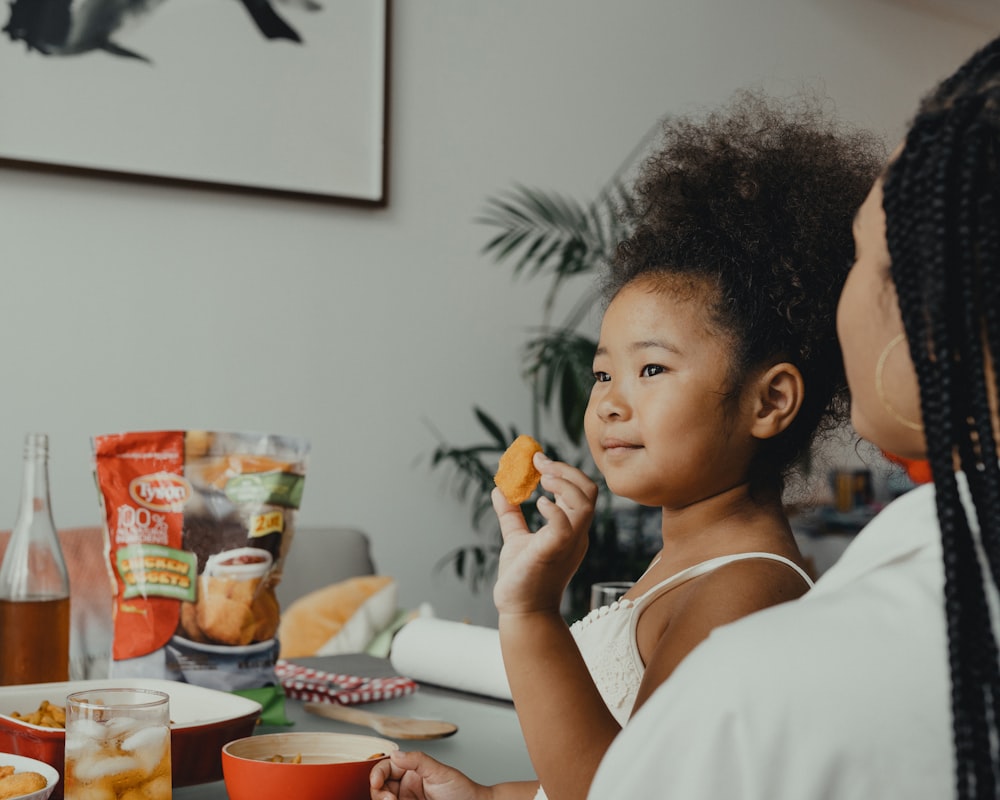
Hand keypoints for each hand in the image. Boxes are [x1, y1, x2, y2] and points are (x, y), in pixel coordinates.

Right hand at [370, 751, 486, 799]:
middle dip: (378, 792)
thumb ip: (417, 760)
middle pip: (380, 787)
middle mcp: (407, 786)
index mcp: (412, 771)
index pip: (386, 768)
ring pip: (385, 798)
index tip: (376, 782)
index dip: (377, 774)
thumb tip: (395, 754)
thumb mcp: (440, 772)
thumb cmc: (463, 791)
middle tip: (389, 799)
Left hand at [492, 453, 596, 615]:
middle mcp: (576, 534)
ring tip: (541, 479)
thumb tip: (498, 489)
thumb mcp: (516, 539)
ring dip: (562, 483)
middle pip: (589, 490)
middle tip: (539, 463)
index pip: (581, 491)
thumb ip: (511, 515)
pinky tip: (537, 503)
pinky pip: (564, 525)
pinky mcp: (554, 552)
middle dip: (565, 470)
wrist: (520, 611)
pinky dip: (553, 508)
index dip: (562, 471)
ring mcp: (569, 543)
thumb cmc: (522, 579)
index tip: (537, 460)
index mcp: (571, 529)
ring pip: (584, 503)